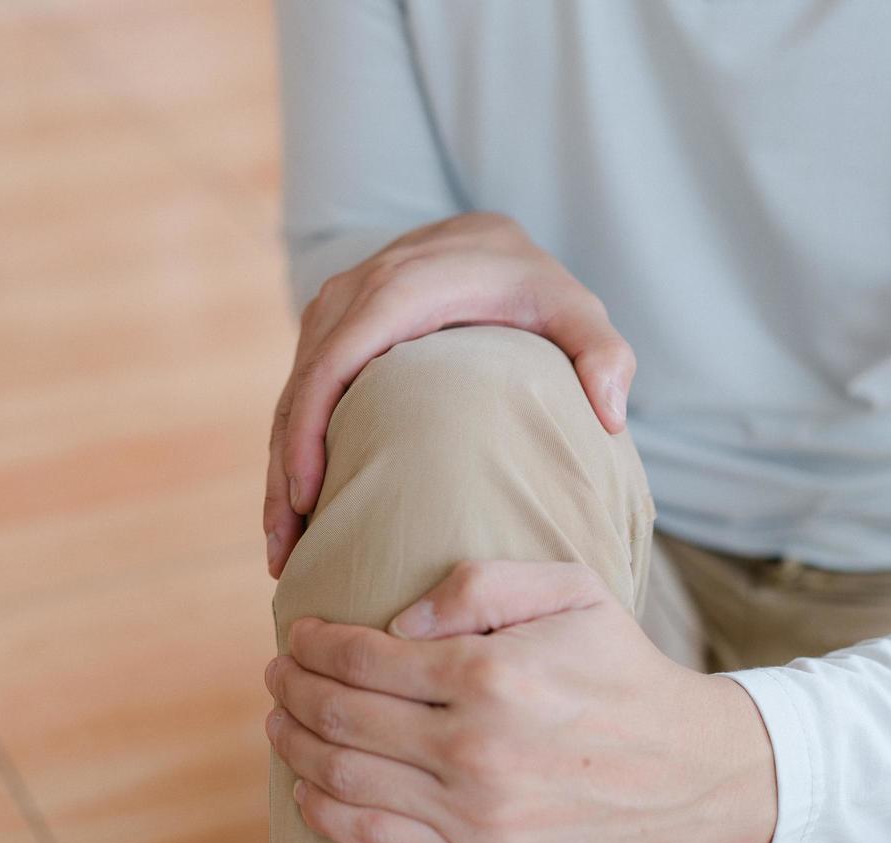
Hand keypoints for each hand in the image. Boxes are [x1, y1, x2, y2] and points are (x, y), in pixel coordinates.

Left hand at [263, 560, 777, 842]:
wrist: (691, 771)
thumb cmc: (619, 668)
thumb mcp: (569, 589)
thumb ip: (478, 586)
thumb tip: (396, 624)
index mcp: (492, 676)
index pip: (362, 658)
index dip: (313, 645)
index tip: (296, 636)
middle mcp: (476, 750)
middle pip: (340, 718)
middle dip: (292, 691)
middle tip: (276, 675)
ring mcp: (477, 817)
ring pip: (344, 780)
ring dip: (295, 747)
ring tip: (280, 723)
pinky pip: (374, 842)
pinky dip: (323, 812)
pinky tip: (305, 788)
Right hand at [264, 213, 635, 577]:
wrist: (481, 239)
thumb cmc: (528, 283)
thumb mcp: (573, 308)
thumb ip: (602, 351)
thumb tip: (611, 416)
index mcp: (398, 290)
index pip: (334, 367)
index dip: (311, 434)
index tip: (310, 501)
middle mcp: (349, 296)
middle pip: (297, 394)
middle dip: (284, 478)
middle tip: (286, 556)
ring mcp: (328, 314)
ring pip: (287, 400)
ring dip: (278, 476)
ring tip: (282, 552)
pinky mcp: (322, 333)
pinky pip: (294, 396)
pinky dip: (289, 453)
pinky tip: (295, 512)